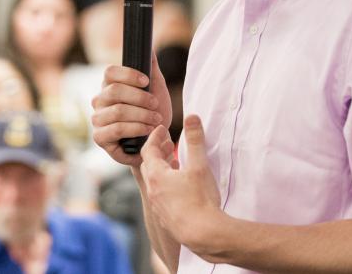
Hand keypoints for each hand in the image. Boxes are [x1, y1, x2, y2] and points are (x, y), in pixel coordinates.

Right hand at [91, 50, 170, 165]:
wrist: (155, 143)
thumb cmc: (153, 114)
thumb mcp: (156, 89)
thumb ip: (151, 68)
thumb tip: (148, 46)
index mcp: (109, 86)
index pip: (109, 72)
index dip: (128, 74)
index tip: (147, 81)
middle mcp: (99, 101)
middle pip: (114, 91)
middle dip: (140, 98)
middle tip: (156, 105)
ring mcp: (97, 119)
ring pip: (117, 111)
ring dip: (141, 115)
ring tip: (156, 120)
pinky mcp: (100, 138)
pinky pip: (116, 129)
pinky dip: (136, 128)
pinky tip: (148, 130)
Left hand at [139, 115, 223, 254]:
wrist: (204, 234)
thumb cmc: (201, 199)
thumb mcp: (199, 165)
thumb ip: (195, 140)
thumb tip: (191, 117)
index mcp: (156, 176)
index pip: (148, 150)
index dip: (155, 137)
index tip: (163, 128)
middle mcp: (152, 191)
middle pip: (148, 165)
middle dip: (158, 152)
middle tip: (169, 143)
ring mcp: (158, 206)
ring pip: (154, 182)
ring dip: (163, 169)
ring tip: (176, 161)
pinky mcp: (166, 218)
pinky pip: (161, 196)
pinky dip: (167, 185)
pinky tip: (181, 186)